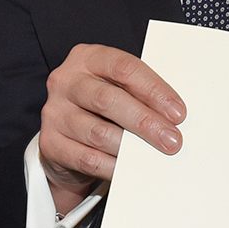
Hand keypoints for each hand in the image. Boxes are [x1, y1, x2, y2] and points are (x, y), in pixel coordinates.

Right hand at [39, 44, 184, 214]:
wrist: (68, 135)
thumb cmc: (101, 106)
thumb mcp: (118, 87)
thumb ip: (139, 93)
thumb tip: (173, 116)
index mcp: (87, 58)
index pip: (123, 68)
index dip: (153, 90)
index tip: (178, 112)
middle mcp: (65, 81)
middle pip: (107, 99)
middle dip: (145, 122)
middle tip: (172, 140)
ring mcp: (54, 112)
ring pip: (98, 132)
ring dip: (131, 148)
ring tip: (154, 156)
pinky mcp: (50, 143)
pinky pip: (87, 158)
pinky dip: (114, 166)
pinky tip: (130, 169)